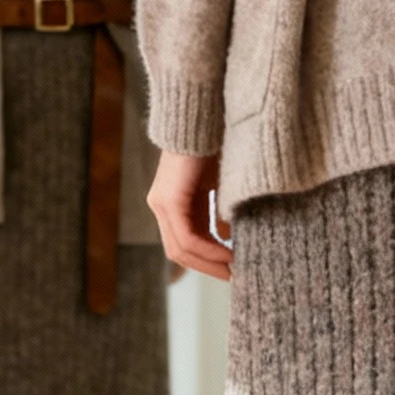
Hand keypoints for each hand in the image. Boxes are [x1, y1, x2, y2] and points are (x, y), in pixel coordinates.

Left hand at [147, 152, 231, 281]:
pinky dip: (208, 250)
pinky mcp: (169, 200)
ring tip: (234, 269)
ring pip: (181, 249)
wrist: (205, 117)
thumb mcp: (219, 186)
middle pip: (179, 252)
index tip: (232, 269)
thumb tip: (226, 234)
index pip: (184, 243)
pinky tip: (228, 254)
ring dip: (209, 263)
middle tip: (234, 277)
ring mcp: (161, 203)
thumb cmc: (216, 144)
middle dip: (208, 267)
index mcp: (172, 202)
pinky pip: (187, 237)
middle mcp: (161, 205)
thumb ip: (217, 211)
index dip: (207, 260)